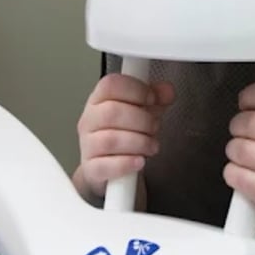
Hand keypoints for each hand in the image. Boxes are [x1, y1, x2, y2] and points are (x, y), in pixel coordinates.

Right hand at [74, 73, 174, 202]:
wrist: (111, 167)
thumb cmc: (125, 134)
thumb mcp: (143, 111)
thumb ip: (156, 99)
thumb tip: (167, 91)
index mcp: (99, 100)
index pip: (110, 85)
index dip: (135, 90)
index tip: (152, 98)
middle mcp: (89, 120)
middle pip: (111, 112)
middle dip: (142, 120)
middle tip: (154, 127)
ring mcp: (88, 145)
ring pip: (110, 140)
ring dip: (139, 142)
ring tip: (152, 146)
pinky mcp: (92, 169)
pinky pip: (106, 166)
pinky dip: (127, 163)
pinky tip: (139, 161)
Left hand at [224, 81, 254, 244]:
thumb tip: (254, 98)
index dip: (252, 95)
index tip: (246, 101)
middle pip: (250, 121)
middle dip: (238, 125)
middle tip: (243, 131)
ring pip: (239, 148)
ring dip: (234, 150)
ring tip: (245, 155)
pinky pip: (236, 175)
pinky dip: (233, 172)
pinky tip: (244, 173)